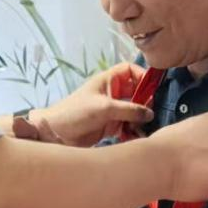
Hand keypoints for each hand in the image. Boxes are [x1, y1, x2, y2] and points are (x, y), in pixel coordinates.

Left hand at [34, 63, 154, 146]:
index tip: (152, 88)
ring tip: (144, 128)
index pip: (130, 70)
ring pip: (134, 110)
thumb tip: (150, 113)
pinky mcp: (110, 126)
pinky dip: (134, 130)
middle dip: (145, 101)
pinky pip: (128, 125)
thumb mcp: (104, 108)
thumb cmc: (75, 113)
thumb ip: (129, 110)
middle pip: (136, 92)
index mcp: (108, 81)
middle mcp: (111, 93)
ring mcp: (111, 110)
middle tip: (151, 112)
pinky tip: (137, 137)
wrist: (55, 133)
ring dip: (140, 119)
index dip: (142, 76)